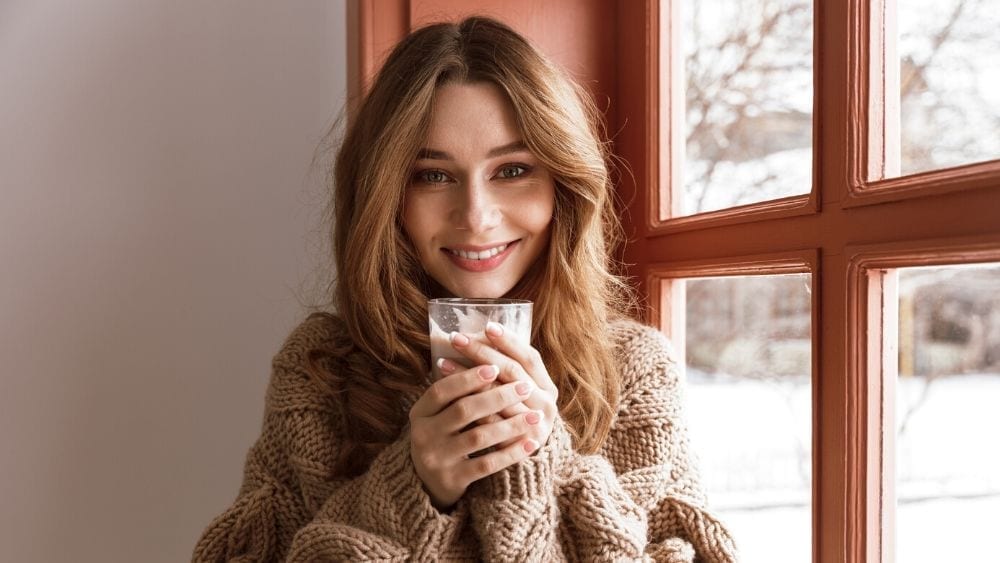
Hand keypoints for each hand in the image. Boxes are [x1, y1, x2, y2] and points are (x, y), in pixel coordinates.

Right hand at [409, 362, 543, 509]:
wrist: (427, 484)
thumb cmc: (443, 437)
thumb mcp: (438, 415)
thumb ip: (456, 392)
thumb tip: (489, 358)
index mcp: (420, 414)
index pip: (441, 390)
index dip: (467, 378)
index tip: (494, 367)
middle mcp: (423, 435)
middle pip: (464, 410)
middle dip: (497, 396)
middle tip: (524, 387)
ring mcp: (437, 459)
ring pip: (479, 436)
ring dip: (511, 424)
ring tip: (535, 415)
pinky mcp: (453, 480)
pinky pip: (487, 464)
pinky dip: (511, 452)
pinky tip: (531, 443)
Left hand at [447, 322, 558, 453]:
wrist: (517, 467)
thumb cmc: (511, 422)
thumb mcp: (516, 396)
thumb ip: (505, 373)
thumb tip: (475, 334)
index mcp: (548, 388)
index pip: (530, 358)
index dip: (510, 341)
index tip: (487, 326)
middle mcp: (546, 406)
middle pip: (513, 372)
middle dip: (482, 352)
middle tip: (456, 338)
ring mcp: (535, 427)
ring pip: (498, 396)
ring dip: (468, 376)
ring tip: (442, 361)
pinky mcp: (516, 446)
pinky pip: (489, 422)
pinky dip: (468, 404)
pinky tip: (447, 392)